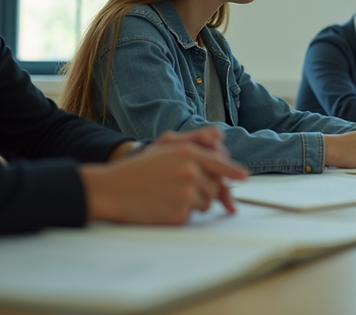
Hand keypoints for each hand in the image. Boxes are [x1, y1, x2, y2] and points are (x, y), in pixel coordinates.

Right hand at [82, 129, 248, 225]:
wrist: (112, 190)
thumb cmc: (137, 169)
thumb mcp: (164, 147)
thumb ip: (194, 141)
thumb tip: (220, 139)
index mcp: (187, 152)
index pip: (219, 162)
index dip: (233, 171)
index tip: (243, 177)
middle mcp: (190, 171)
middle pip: (215, 185)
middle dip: (203, 187)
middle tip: (178, 185)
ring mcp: (185, 194)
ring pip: (206, 202)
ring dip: (194, 201)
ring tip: (168, 194)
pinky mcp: (179, 214)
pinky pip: (192, 216)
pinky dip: (182, 213)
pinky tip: (163, 205)